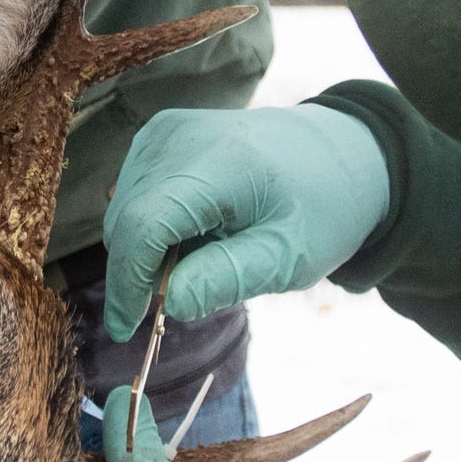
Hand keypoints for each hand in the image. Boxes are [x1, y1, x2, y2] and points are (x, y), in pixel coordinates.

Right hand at [104, 104, 390, 337]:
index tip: (127, 331)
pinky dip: (150, 225)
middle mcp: (179, 138)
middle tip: (179, 302)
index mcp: (219, 164)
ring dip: (144, 250)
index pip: (143, 226)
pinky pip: (132, 192)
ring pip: (122, 209)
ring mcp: (166, 130)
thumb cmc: (319, 208)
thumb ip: (226, 279)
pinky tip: (193, 233)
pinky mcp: (160, 133)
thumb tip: (168, 303)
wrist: (338, 152)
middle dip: (137, 273)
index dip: (126, 283)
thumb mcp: (287, 257)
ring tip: (201, 258)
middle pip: (126, 220)